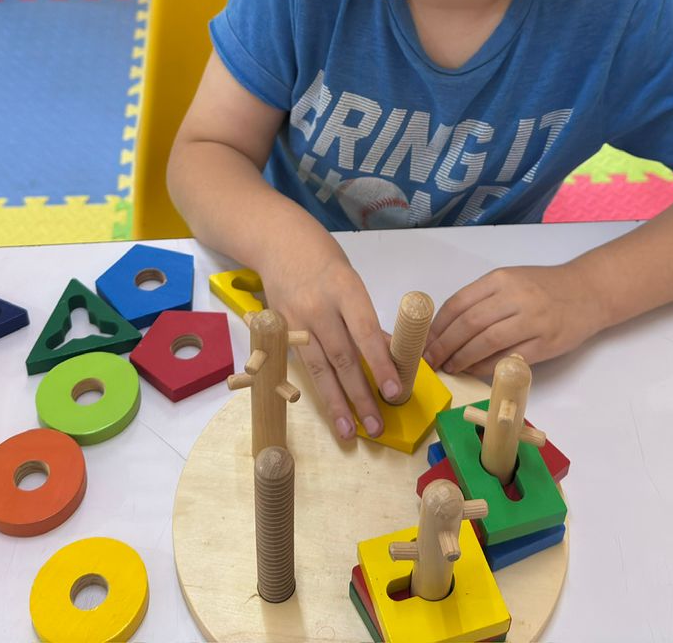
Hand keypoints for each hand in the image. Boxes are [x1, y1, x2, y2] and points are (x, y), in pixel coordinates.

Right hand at [258, 248, 401, 441]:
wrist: (278, 242)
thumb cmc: (324, 261)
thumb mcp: (352, 282)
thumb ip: (364, 319)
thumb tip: (387, 355)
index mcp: (345, 290)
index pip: (365, 334)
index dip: (381, 365)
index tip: (395, 392)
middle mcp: (319, 307)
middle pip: (342, 358)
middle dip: (361, 396)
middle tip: (376, 426)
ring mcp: (295, 321)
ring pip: (318, 370)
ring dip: (336, 403)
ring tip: (349, 431)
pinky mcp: (279, 332)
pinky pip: (300, 366)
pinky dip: (315, 390)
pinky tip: (325, 410)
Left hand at [424, 264, 597, 379]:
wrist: (588, 292)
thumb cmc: (544, 288)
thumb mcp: (511, 281)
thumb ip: (483, 299)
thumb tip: (447, 329)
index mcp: (501, 279)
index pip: (459, 303)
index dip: (438, 326)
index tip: (425, 342)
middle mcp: (515, 296)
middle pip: (469, 323)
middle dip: (444, 345)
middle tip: (430, 360)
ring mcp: (532, 320)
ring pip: (486, 341)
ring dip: (462, 358)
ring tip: (450, 367)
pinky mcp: (545, 342)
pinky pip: (508, 357)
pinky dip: (487, 366)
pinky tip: (475, 370)